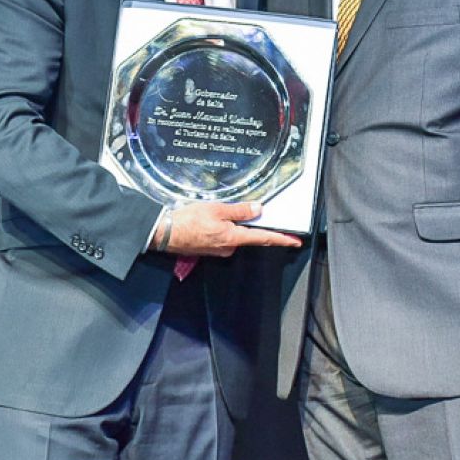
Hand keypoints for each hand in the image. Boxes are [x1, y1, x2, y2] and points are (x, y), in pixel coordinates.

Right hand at [158, 201, 302, 256]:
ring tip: (211, 213)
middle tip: (234, 210)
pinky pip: (221, 237)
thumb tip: (258, 210)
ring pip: (232, 235)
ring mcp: (218, 250)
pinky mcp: (208, 249)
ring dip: (228, 224)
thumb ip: (239, 210)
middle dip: (244, 223)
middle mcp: (228, 248)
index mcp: (233, 238)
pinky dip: (219, 228)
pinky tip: (206, 220)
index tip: (295, 241)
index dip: (282, 239)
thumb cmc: (188, 221)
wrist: (164, 233)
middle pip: (246, 235)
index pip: (264, 238)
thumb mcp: (217, 209)